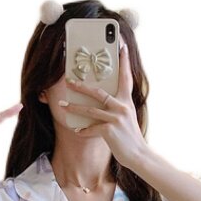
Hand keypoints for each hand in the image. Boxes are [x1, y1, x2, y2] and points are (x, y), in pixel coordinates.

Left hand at [62, 43, 146, 169]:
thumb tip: (102, 103)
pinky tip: (76, 130)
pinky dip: (83, 130)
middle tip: (69, 81)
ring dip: (74, 108)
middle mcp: (122, 106)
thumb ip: (117, 108)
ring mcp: (116, 118)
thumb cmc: (130, 137)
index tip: (121, 46)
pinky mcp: (110, 130)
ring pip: (90, 110)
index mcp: (126, 101)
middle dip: (81, 86)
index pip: (125, 77)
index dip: (123, 61)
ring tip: (62, 105)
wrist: (138, 155)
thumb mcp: (127, 118)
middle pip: (98, 91)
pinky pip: (91, 128)